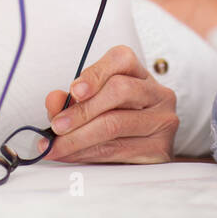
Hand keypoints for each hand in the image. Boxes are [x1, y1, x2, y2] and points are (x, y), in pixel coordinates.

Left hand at [40, 45, 177, 163]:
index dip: (95, 73)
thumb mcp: (94, 107)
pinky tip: (71, 154)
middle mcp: (157, 94)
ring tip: (57, 145)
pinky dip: (88, 153)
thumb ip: (72, 102)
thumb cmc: (119, 126)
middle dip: (81, 110)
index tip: (74, 90)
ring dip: (79, 137)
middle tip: (57, 125)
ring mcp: (162, 121)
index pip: (121, 59)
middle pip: (119, 90)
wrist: (144, 158)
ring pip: (115, 123)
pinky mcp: (159, 149)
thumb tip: (54, 100)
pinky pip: (117, 150)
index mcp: (140, 75)